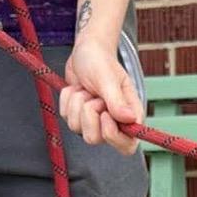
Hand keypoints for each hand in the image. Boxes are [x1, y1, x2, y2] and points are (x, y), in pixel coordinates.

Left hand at [60, 38, 142, 155]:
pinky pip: (66, 118)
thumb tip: (130, 119)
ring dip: (77, 103)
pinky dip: (67, 100)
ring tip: (86, 89)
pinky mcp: (79, 117)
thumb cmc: (102, 61)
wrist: (86, 51)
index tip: (104, 113)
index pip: (127, 146)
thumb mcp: (108, 78)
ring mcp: (95, 122)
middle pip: (95, 139)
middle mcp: (114, 124)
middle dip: (88, 114)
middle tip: (93, 96)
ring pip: (77, 128)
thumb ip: (117, 100)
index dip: (112, 135)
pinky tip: (77, 89)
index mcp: (130, 118)